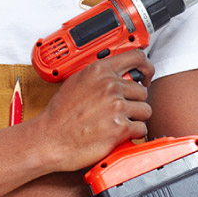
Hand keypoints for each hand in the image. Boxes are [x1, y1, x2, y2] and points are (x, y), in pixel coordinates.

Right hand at [28, 49, 155, 171]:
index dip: (146, 68)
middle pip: (142, 91)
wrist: (51, 139)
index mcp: (99, 71)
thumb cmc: (60, 115)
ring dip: (136, 118)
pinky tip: (120, 134)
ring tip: (119, 123)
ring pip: (145, 110)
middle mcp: (110, 86)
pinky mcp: (120, 127)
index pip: (137, 58)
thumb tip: (117, 75)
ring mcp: (116, 106)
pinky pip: (142, 129)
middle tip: (122, 111)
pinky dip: (134, 134)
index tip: (146, 76)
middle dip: (135, 102)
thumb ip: (99, 77)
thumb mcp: (76, 83)